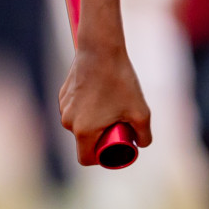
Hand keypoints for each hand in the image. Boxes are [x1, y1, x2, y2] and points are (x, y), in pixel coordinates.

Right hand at [59, 42, 152, 165]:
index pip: (87, 158)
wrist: (101, 49)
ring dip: (93, 121)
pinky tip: (101, 92)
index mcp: (83, 131)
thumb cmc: (120, 80)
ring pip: (80, 124)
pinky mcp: (63, 93)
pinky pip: (76, 108)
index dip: (101, 157)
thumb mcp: (141, 111)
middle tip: (118, 123)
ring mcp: (64, 107)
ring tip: (111, 105)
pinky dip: (87, 107)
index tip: (114, 146)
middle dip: (100, 137)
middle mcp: (68, 121)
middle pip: (84, 141)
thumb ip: (144, 135)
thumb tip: (142, 145)